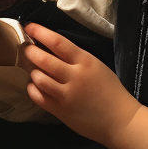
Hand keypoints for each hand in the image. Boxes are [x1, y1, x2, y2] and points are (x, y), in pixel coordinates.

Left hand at [22, 23, 147, 148]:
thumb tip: (49, 47)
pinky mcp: (60, 111)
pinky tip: (36, 86)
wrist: (120, 120)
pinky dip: (33, 89)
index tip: (29, 27)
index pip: (58, 42)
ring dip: (32, 71)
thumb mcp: (96, 66)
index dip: (40, 32)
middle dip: (30, 52)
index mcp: (85, 62)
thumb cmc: (109, 90)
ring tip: (33, 69)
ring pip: (38, 78)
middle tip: (27, 49)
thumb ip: (75, 58)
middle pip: (44, 60)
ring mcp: (66, 95)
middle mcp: (74, 77)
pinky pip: (38, 97)